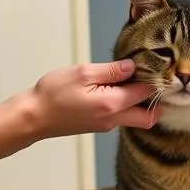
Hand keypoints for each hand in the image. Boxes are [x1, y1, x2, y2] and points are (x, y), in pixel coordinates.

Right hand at [25, 60, 160, 139]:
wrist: (34, 117)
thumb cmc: (54, 93)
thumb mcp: (83, 73)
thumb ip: (111, 71)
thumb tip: (133, 67)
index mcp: (112, 105)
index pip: (145, 93)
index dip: (153, 79)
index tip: (155, 65)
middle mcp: (113, 119)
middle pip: (148, 117)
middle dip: (155, 101)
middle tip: (153, 79)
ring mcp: (106, 125)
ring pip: (135, 118)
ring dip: (139, 102)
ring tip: (133, 79)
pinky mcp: (98, 125)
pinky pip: (121, 117)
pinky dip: (126, 105)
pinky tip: (116, 88)